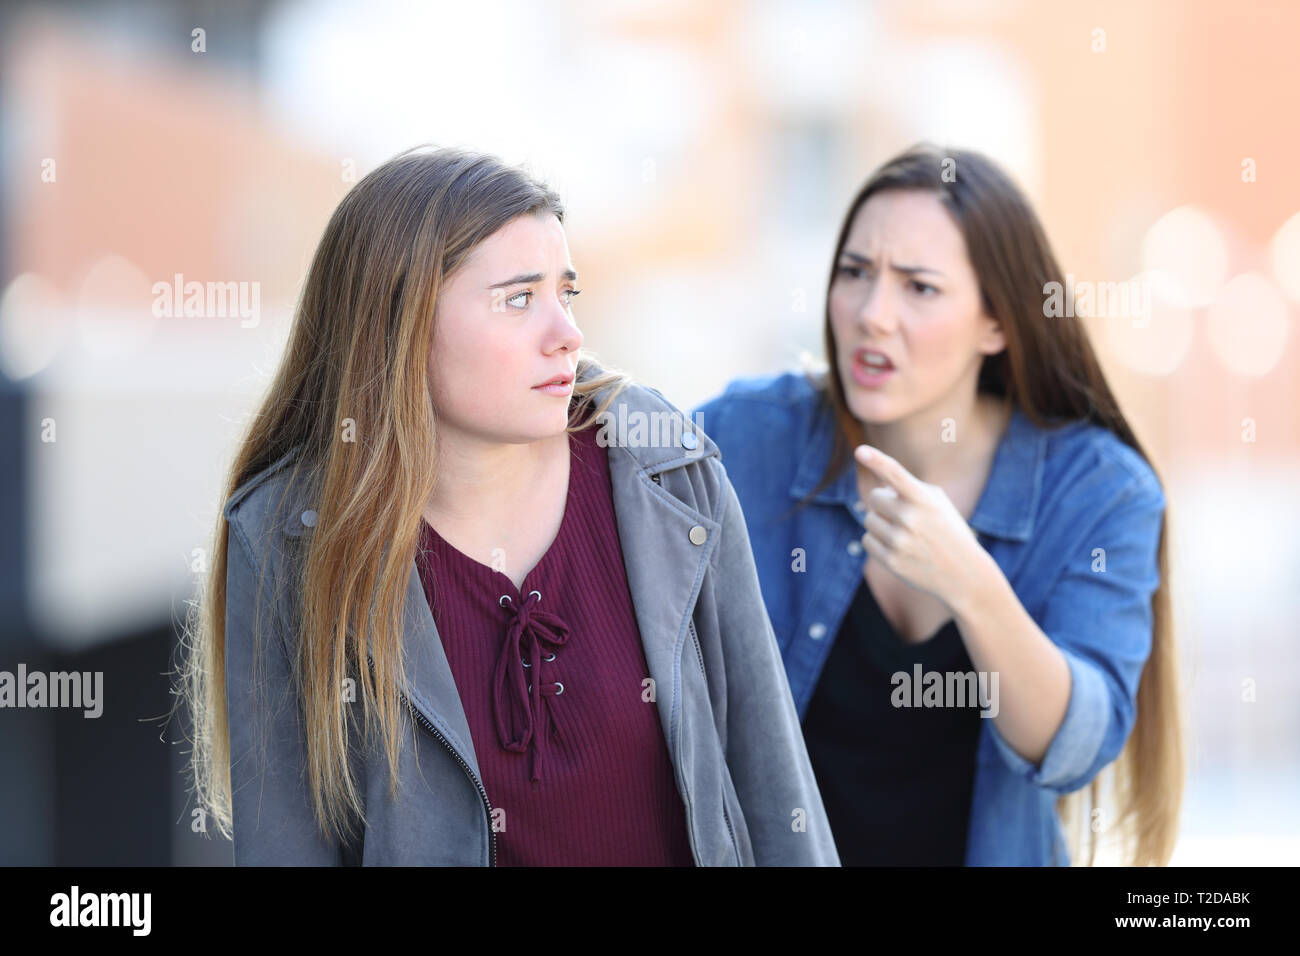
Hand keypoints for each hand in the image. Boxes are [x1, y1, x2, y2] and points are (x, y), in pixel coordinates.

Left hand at [854, 444, 991, 610]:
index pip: (896, 474)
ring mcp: (900, 541)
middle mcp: (911, 518)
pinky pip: (867, 541)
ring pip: (868, 521)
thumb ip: (910, 489)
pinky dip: (877, 542)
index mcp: (924, 499)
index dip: (877, 460)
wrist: (964, 574)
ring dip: (880, 523)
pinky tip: (897, 547)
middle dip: (884, 503)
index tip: (860, 450)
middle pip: (874, 498)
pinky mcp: (891, 561)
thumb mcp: (938, 504)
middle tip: (902, 514)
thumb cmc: (949, 532)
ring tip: (904, 534)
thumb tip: (879, 486)